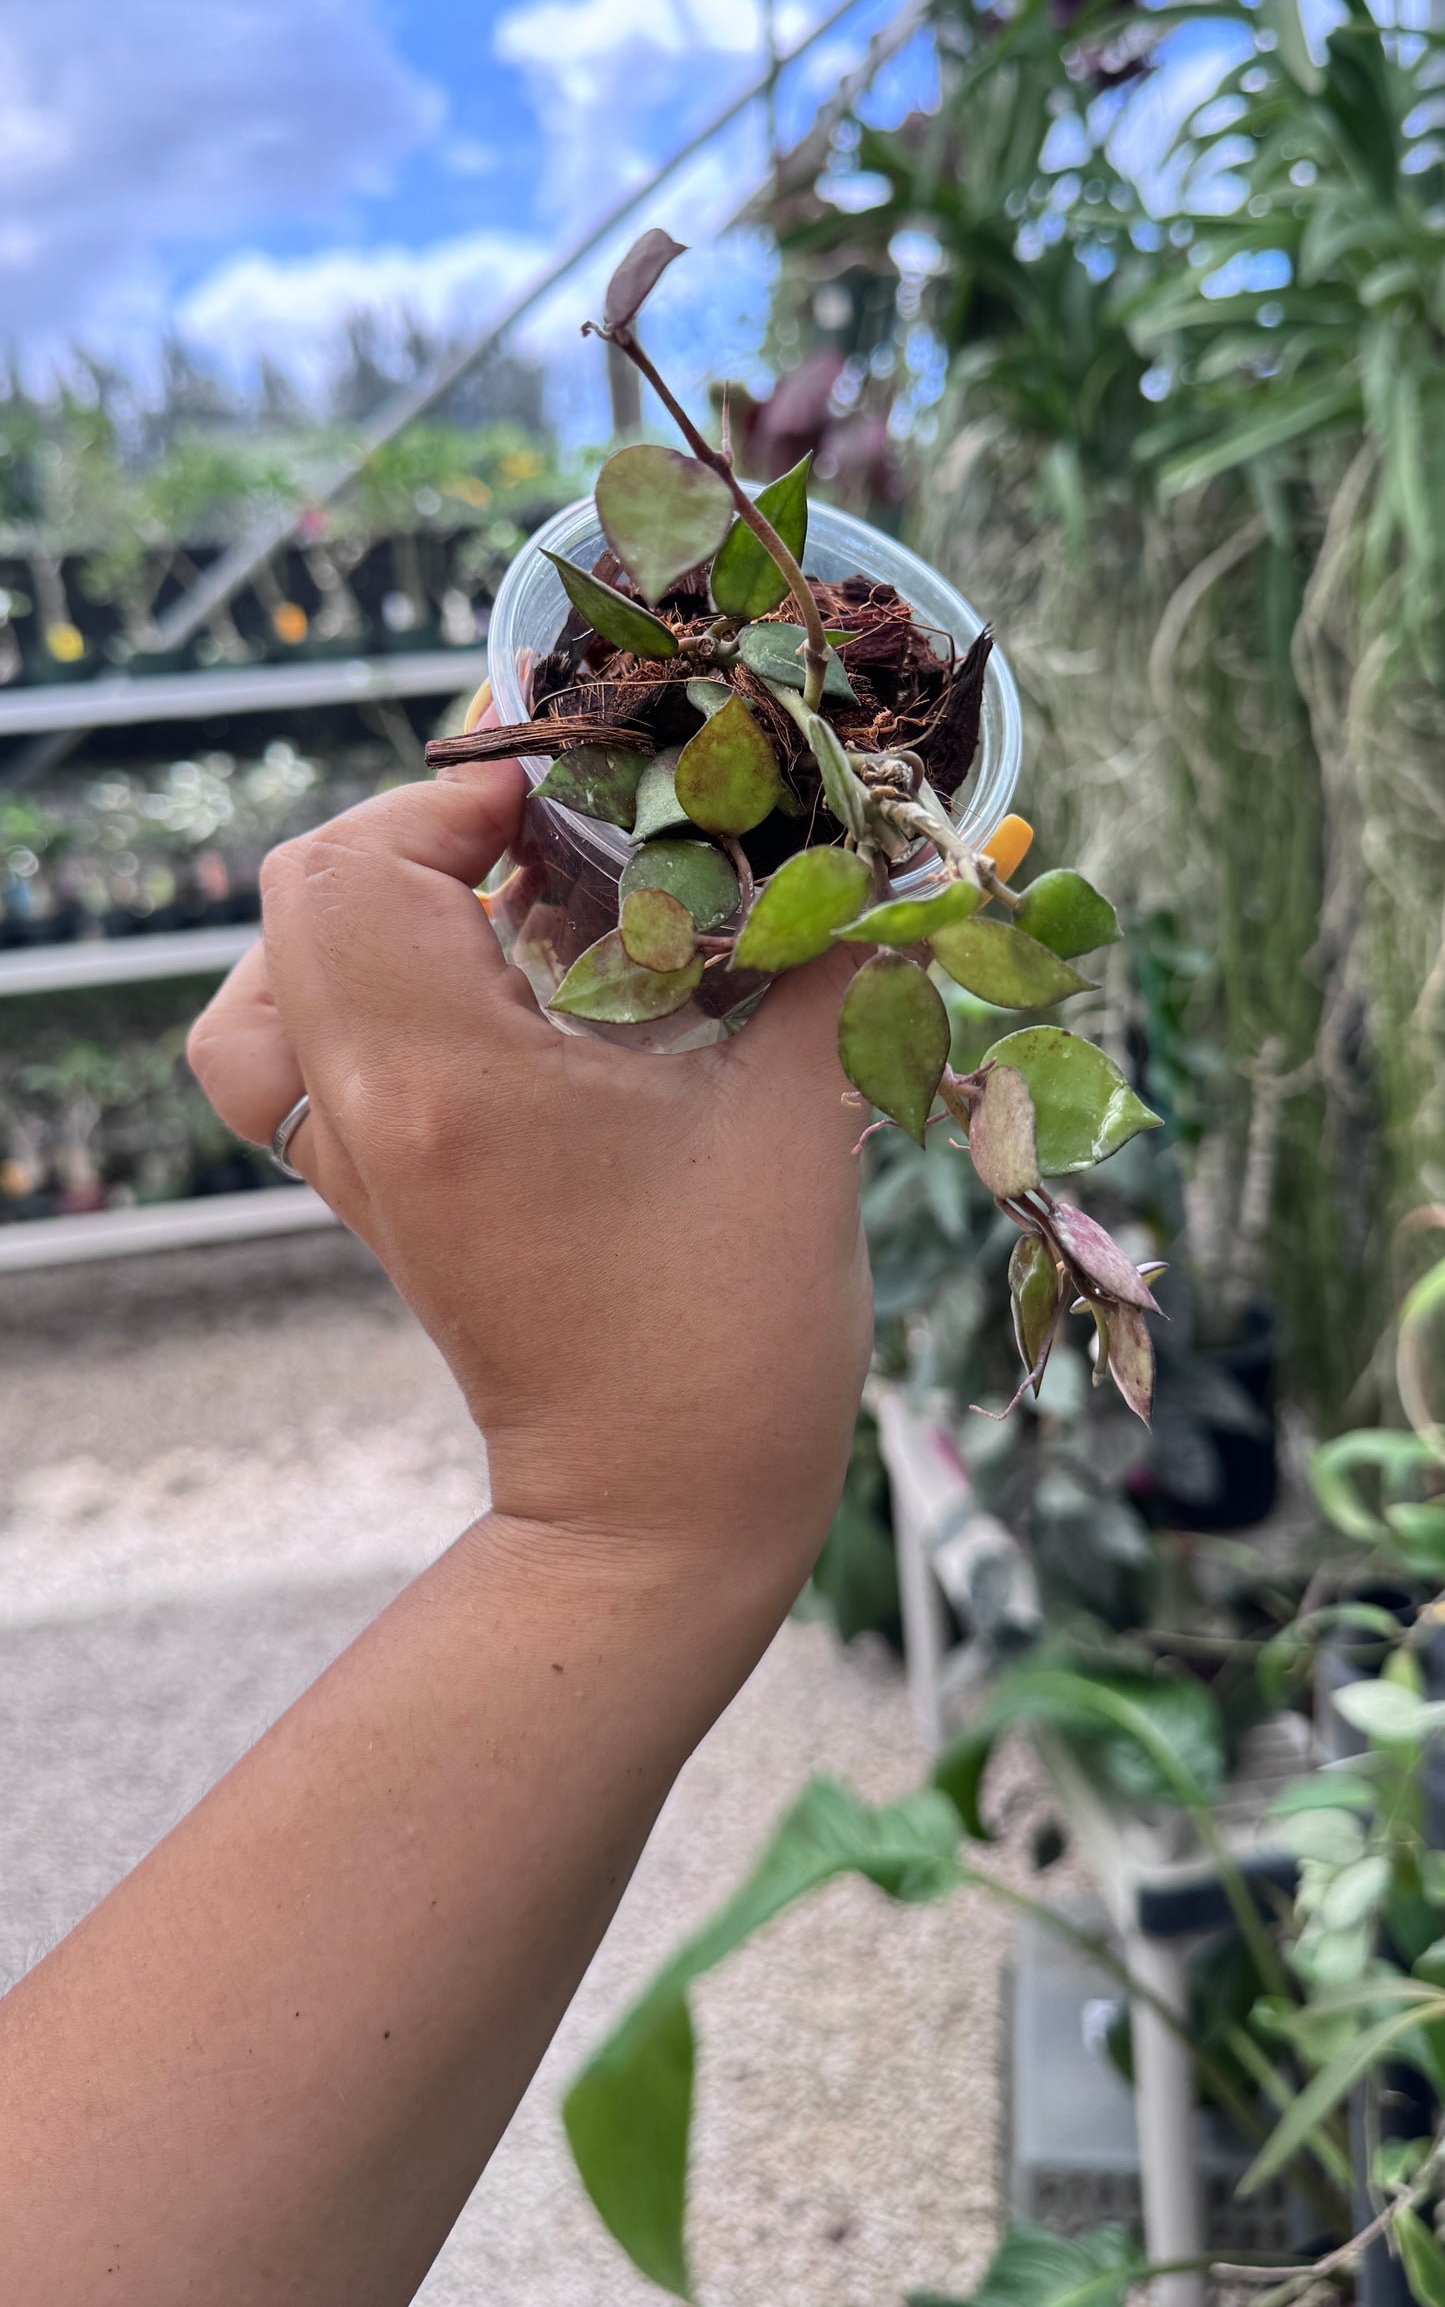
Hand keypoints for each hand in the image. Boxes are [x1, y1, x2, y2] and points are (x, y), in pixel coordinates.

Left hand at [188, 761, 871, 1606]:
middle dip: (420, 836)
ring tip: (488, 910)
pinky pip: (303, 1062)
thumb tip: (866, 850)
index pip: (358, 864)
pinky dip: (358, 997)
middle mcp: (370, 1111)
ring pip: (270, 987)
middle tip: (545, 841)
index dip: (456, 796)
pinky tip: (484, 997)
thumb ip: (826, 960)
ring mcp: (358, 1163)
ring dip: (368, 916)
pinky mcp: (378, 1198)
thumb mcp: (799, 1120)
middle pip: (301, 898)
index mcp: (446, 1078)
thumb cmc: (738, 1329)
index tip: (572, 803)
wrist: (662, 1510)